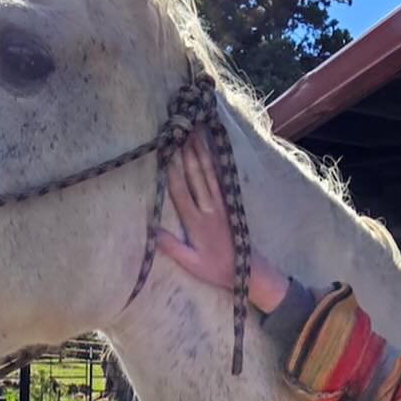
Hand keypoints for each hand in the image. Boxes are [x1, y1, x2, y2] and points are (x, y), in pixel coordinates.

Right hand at [156, 130, 290, 312]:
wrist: (249, 270)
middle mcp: (209, 208)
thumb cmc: (217, 269)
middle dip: (187, 151)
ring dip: (201, 151)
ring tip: (195, 131)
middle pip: (196, 175)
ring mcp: (220, 203)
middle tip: (181, 129)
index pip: (181, 191)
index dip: (172, 170)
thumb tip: (151, 230)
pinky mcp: (228, 202)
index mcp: (196, 222)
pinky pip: (219, 178)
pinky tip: (211, 149)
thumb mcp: (191, 264)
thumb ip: (172, 247)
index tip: (166, 151)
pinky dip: (214, 162)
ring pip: (209, 173)